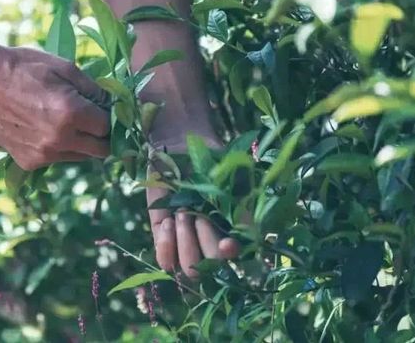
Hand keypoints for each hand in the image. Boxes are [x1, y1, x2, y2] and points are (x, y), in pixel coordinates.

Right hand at [0, 46, 109, 170]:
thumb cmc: (23, 67)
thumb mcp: (64, 67)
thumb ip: (93, 89)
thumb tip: (112, 104)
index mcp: (71, 113)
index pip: (109, 127)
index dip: (110, 117)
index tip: (105, 108)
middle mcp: (59, 139)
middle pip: (100, 150)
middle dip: (102, 135)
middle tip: (93, 119)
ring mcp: (43, 155)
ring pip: (80, 157)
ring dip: (81, 143)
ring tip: (65, 120)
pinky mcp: (28, 162)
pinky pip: (57, 159)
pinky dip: (59, 147)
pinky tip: (44, 127)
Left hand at [147, 134, 240, 278]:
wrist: (177, 145)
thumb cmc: (209, 157)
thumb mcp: (230, 173)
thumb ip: (241, 198)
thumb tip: (250, 226)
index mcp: (234, 227)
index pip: (239, 254)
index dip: (232, 254)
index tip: (227, 243)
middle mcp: (212, 240)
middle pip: (213, 266)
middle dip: (205, 240)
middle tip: (197, 214)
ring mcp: (187, 241)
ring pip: (190, 268)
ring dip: (185, 242)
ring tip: (181, 214)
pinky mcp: (164, 239)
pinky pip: (165, 262)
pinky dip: (166, 245)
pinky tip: (168, 221)